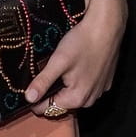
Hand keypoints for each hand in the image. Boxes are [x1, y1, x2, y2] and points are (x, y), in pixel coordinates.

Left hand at [23, 0, 126, 116]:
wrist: (107, 27)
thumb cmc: (82, 42)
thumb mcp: (58, 61)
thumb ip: (43, 82)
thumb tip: (29, 98)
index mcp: (77, 98)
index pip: (48, 109)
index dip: (35, 101)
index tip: (28, 90)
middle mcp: (90, 99)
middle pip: (62, 104)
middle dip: (51, 94)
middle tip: (44, 74)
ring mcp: (100, 91)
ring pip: (75, 96)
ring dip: (65, 88)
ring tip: (60, 69)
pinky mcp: (106, 82)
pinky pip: (87, 88)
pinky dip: (79, 81)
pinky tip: (76, 66)